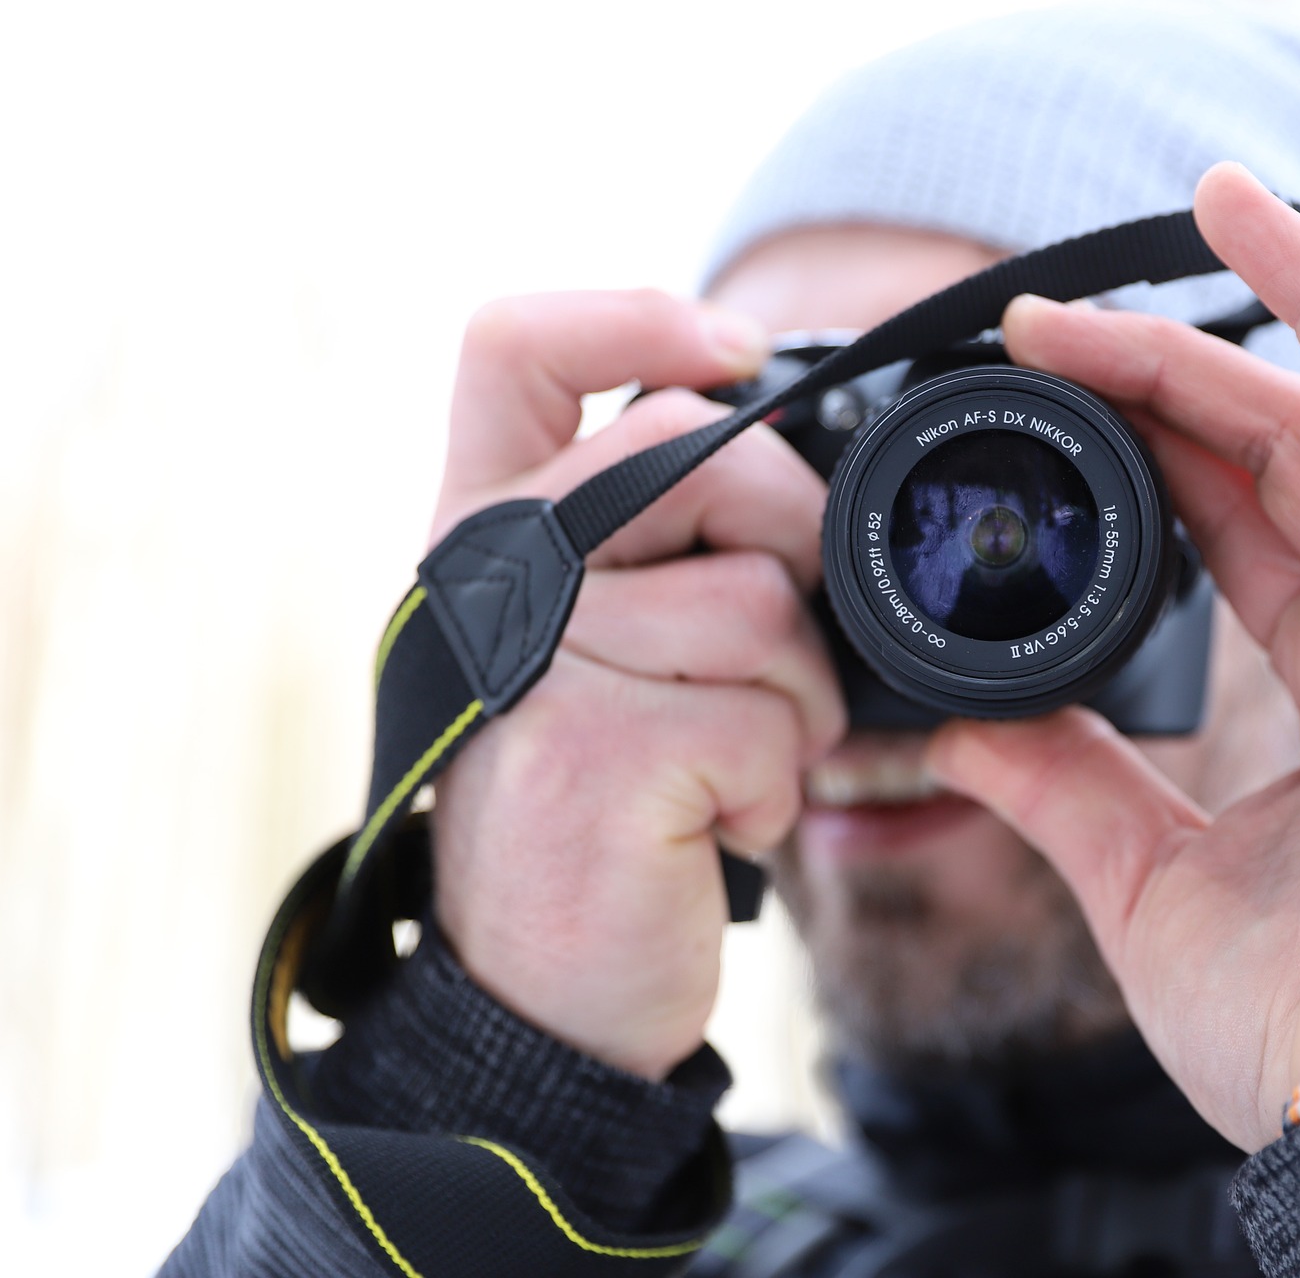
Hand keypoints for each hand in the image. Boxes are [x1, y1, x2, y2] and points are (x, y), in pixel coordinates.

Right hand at [429, 291, 844, 1079]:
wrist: (538, 1002)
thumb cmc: (598, 815)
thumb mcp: (600, 659)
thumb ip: (653, 549)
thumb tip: (783, 448)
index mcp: (486, 537)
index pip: (513, 349)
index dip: (634, 316)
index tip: (736, 354)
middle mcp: (486, 578)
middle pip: (695, 448)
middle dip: (792, 539)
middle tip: (783, 648)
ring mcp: (535, 662)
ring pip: (761, 601)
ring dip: (794, 702)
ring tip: (724, 769)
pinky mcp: (595, 752)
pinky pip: (771, 719)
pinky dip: (779, 786)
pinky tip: (714, 830)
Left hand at [928, 164, 1299, 1151]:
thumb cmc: (1298, 1025)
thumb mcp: (1139, 877)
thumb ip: (1065, 782)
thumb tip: (954, 728)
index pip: (1240, 509)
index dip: (1150, 431)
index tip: (1038, 378)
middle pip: (1299, 440)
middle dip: (1186, 349)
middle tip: (1057, 299)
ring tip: (1228, 194)